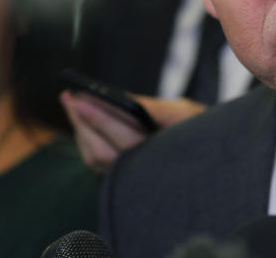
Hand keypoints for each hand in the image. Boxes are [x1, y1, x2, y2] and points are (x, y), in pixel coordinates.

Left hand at [60, 91, 206, 172]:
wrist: (206, 157)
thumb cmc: (199, 130)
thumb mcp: (184, 113)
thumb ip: (156, 108)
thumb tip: (123, 100)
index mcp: (161, 157)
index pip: (124, 139)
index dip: (100, 119)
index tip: (81, 99)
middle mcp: (143, 174)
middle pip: (100, 151)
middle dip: (81, 122)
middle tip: (69, 96)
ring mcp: (130, 180)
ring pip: (95, 158)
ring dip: (80, 130)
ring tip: (72, 102)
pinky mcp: (122, 178)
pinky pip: (96, 161)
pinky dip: (86, 138)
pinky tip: (83, 120)